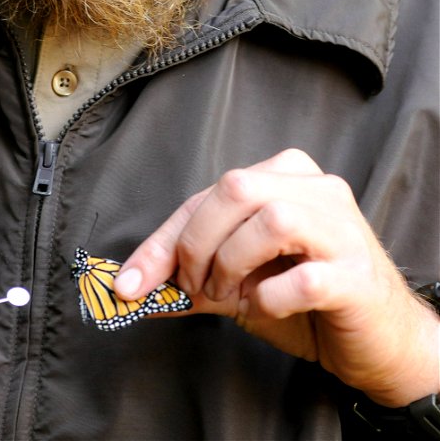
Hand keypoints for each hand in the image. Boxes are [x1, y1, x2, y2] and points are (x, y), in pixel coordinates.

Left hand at [115, 149, 439, 406]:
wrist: (377, 336)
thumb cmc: (303, 296)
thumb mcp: (238, 279)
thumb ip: (191, 276)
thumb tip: (130, 287)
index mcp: (284, 173)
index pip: (208, 193)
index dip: (163, 239)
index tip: (130, 282)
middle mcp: (317, 187)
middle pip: (236, 187)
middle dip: (197, 243)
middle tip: (195, 288)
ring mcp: (342, 227)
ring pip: (271, 220)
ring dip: (233, 265)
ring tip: (232, 297)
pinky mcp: (357, 275)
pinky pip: (303, 279)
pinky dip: (270, 299)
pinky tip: (267, 307)